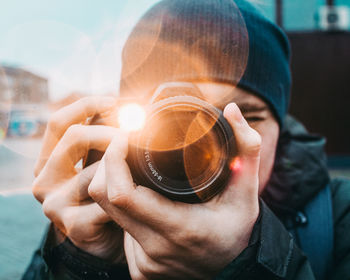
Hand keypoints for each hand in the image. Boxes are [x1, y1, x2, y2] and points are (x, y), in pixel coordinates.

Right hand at [32, 96, 124, 262]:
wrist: (103, 239)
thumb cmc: (101, 194)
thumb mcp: (96, 161)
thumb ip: (100, 138)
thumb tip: (123, 106)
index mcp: (47, 160)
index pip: (59, 122)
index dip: (87, 105)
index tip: (115, 101)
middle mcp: (43, 180)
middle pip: (74, 136)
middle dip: (110, 131)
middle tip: (134, 135)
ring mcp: (54, 204)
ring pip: (96, 168)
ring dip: (122, 167)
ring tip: (137, 171)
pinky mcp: (73, 225)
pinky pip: (109, 197)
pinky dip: (128, 192)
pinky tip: (137, 194)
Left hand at [88, 102, 260, 278]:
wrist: (234, 270)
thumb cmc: (239, 230)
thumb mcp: (247, 192)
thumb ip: (246, 150)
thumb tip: (233, 110)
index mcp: (180, 227)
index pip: (122, 193)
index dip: (114, 159)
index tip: (124, 136)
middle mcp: (155, 248)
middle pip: (104, 199)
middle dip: (107, 165)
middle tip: (124, 145)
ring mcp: (144, 262)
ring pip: (106, 215)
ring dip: (113, 186)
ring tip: (132, 169)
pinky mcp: (139, 268)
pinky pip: (118, 230)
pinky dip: (123, 209)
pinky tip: (141, 200)